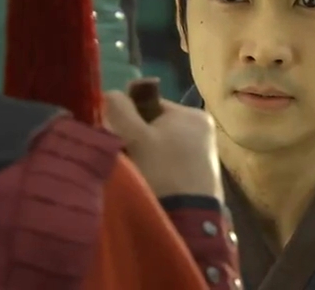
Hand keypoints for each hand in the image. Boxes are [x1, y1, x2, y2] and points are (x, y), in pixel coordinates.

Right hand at [103, 89, 223, 201]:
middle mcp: (203, 130)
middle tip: (127, 158)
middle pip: (154, 126)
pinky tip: (151, 184)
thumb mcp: (135, 137)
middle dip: (136, 140)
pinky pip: (170, 163)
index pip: (148, 105)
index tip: (119, 139)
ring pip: (159, 147)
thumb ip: (120, 110)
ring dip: (144, 157)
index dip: (128, 120)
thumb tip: (111, 94)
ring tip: (138, 174)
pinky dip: (157, 171)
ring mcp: (204, 154)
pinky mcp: (201, 176)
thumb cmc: (163, 171)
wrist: (188, 221)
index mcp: (192, 114)